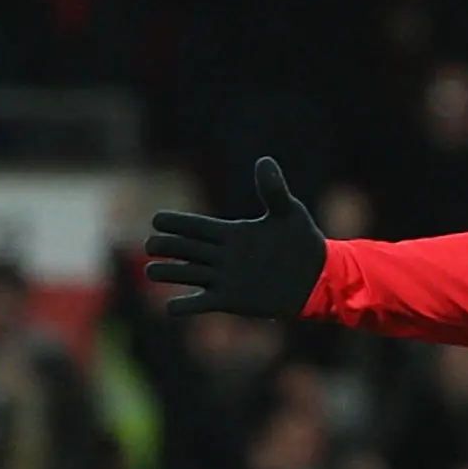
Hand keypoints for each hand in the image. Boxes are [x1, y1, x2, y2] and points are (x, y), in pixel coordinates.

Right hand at [145, 158, 327, 319]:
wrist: (316, 278)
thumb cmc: (302, 242)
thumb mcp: (289, 213)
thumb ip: (273, 190)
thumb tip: (264, 161)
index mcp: (230, 233)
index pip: (196, 226)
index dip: (177, 222)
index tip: (156, 219)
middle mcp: (221, 255)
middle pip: (185, 249)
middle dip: (167, 246)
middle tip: (151, 244)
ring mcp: (224, 279)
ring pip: (187, 273)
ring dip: (169, 272)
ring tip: (151, 271)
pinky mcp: (230, 300)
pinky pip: (201, 303)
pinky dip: (185, 306)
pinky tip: (172, 307)